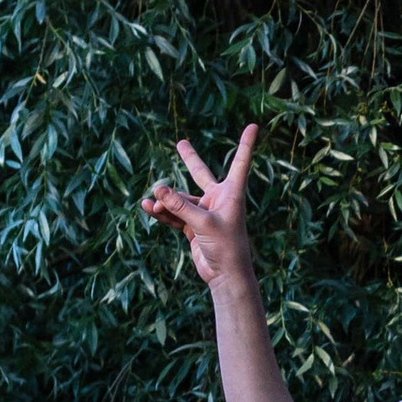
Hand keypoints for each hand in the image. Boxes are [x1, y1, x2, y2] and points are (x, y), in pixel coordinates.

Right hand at [141, 123, 259, 289]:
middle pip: (201, 174)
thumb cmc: (226, 247)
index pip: (239, 163)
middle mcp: (218, 200)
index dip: (246, 144)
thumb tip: (158, 189)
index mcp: (232, 194)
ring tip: (150, 202)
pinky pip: (174, 214)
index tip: (253, 126)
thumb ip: (180, 206)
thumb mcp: (203, 223)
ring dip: (166, 201)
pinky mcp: (192, 226)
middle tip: (180, 143)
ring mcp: (204, 213)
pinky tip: (148, 208)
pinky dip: (162, 212)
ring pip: (180, 200)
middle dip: (189, 159)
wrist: (225, 275)